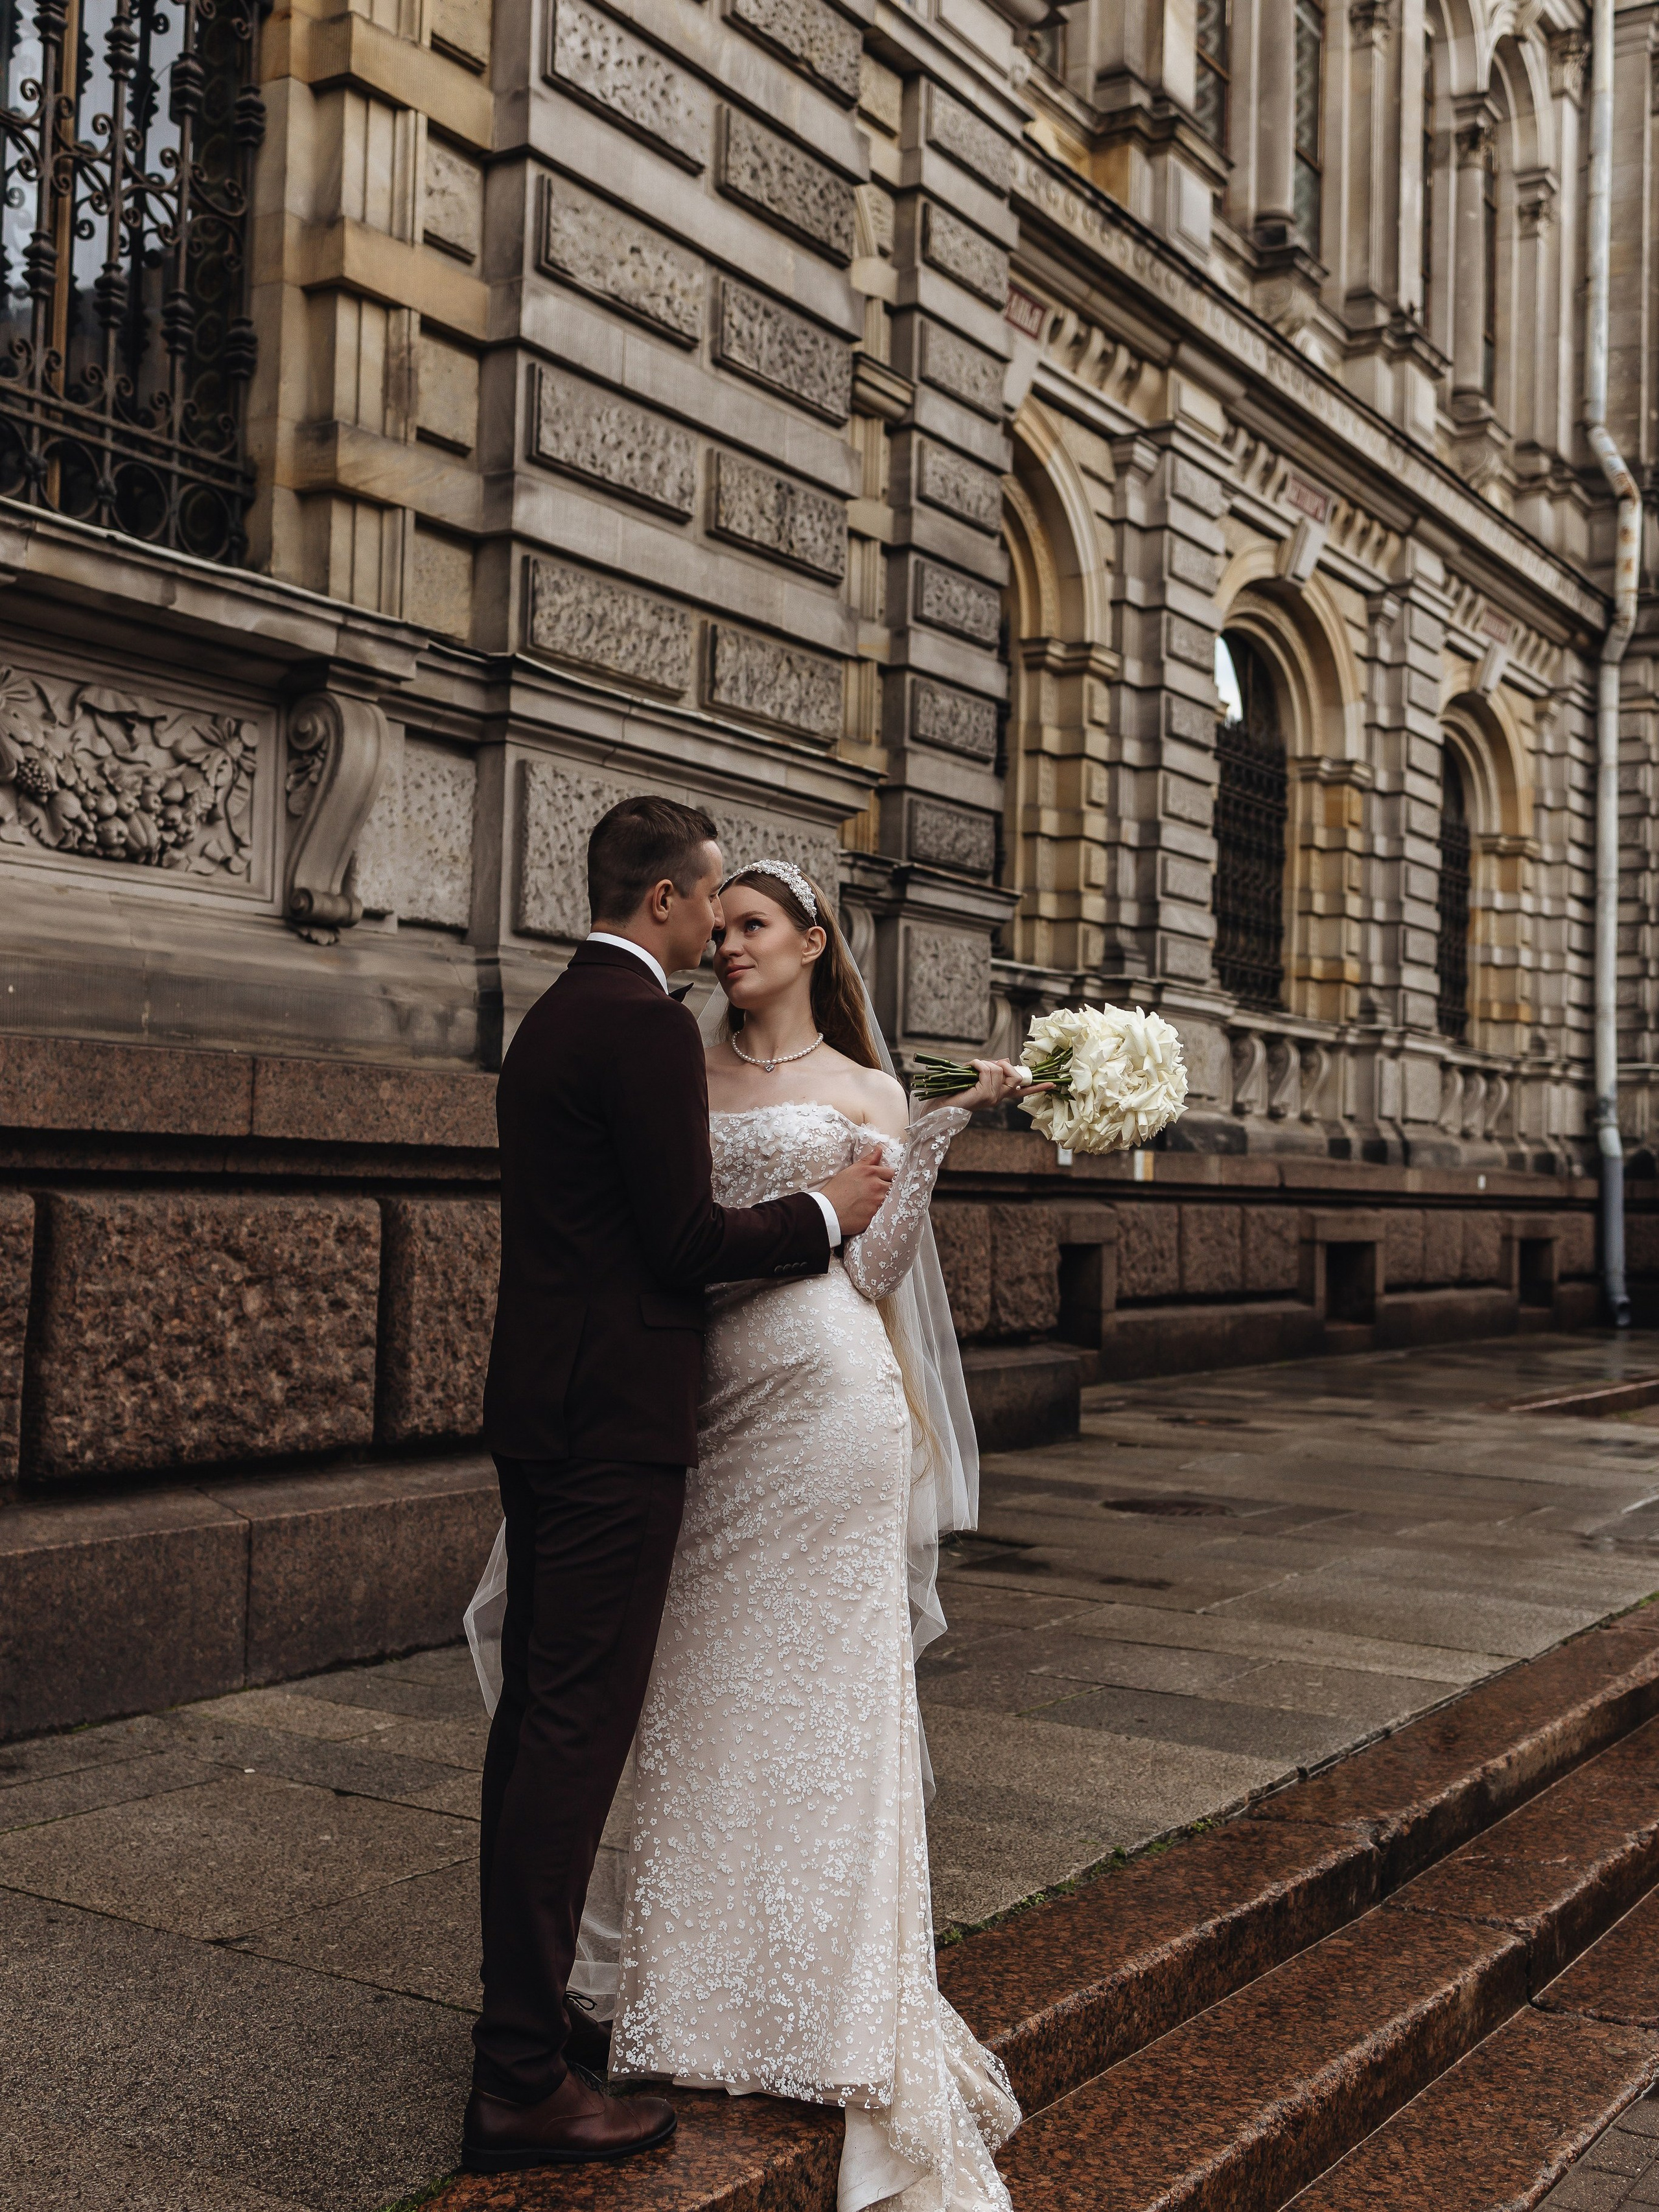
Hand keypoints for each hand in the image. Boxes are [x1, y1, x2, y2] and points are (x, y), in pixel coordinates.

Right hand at [820, 1147, 895, 1238]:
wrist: (827, 1211)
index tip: (887, 1182)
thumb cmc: (836, 1191)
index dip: (890, 1178)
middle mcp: (876, 1185)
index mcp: (870, 1172)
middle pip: (895, 1186)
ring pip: (892, 1199)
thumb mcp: (851, 1171)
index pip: (892, 1173)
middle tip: (882, 1194)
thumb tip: (879, 1149)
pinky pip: (887, 1212)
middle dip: (891, 1190)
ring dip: (889, 1201)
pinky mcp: (876, 1215)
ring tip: (878, 1204)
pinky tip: (876, 1212)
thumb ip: (868, 1160)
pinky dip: (884, 1212)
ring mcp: (877, 1201)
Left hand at [922, 1059, 1041, 1114]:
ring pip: (998, 1070)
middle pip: (1013, 1075)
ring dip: (983, 1063)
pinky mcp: (983, 1094)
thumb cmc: (954, 1089)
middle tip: (984, 1065)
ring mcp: (992, 1098)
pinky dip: (976, 1063)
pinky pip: (987, 1069)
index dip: (1037, 1086)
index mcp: (999, 1095)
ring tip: (970, 1070)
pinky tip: (968, 1069)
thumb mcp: (977, 1075)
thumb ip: (992, 1069)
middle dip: (1002, 1064)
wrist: (938, 1104)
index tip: (1052, 1083)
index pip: (1022, 1091)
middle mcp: (998, 1098)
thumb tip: (1006, 1060)